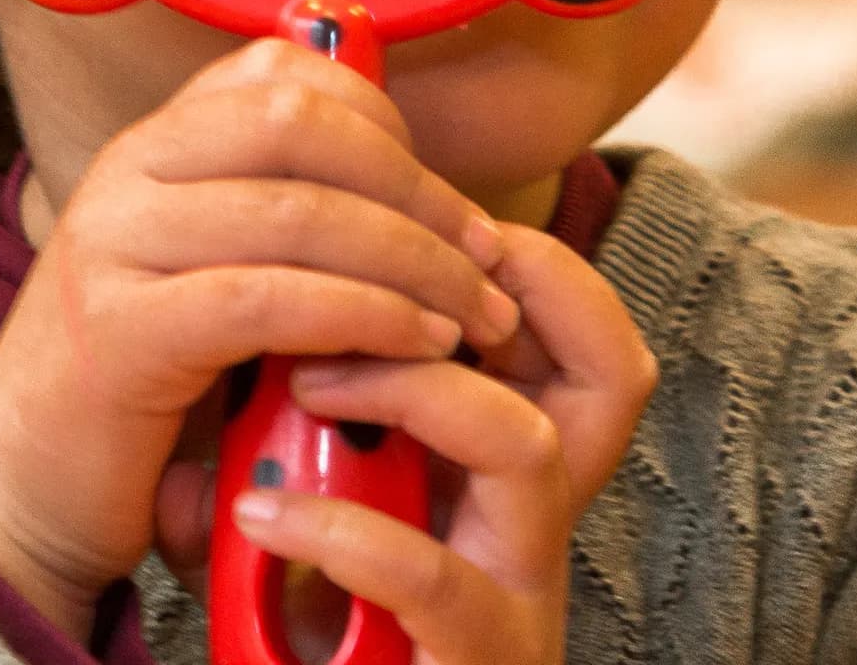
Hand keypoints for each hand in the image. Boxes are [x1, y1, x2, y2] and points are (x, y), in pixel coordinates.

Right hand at [0, 39, 521, 638]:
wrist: (27, 492)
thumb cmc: (145, 389)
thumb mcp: (211, 275)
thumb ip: (278, 219)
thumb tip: (403, 177)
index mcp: (153, 145)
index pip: (283, 76)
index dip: (385, 122)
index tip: (447, 200)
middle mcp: (127, 172)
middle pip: (300, 124)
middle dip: (415, 187)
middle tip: (486, 256)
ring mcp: (114, 244)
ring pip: (298, 210)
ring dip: (414, 261)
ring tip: (475, 316)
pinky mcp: (121, 333)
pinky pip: (268, 298)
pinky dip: (363, 315)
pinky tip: (417, 345)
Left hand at [217, 221, 656, 664]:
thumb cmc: (308, 626)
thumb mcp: (308, 500)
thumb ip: (297, 422)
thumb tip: (250, 314)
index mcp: (511, 481)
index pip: (599, 355)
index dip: (547, 276)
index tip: (434, 231)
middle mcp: (537, 534)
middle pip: (605, 381)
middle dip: (502, 304)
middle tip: (372, 282)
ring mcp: (518, 601)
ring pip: (528, 451)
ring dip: (415, 390)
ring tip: (306, 382)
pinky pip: (432, 579)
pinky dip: (341, 536)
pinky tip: (259, 520)